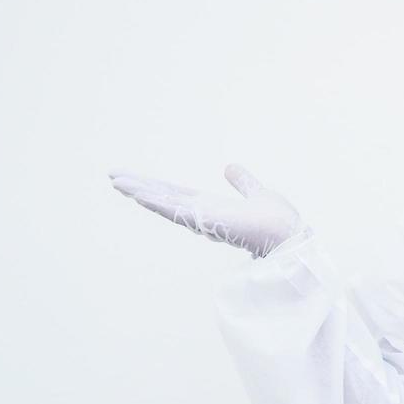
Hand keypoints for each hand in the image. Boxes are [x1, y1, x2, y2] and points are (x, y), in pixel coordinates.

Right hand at [110, 164, 309, 258]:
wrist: (291, 236)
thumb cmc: (278, 223)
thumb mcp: (256, 192)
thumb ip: (242, 182)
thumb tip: (229, 167)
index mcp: (211, 207)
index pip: (176, 194)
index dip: (154, 186)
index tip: (131, 178)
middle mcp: (204, 215)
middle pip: (164, 198)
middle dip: (139, 188)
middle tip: (112, 176)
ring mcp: (204, 220)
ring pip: (166, 205)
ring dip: (141, 193)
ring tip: (117, 182)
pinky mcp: (209, 223)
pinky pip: (179, 213)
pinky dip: (159, 204)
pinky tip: (140, 195)